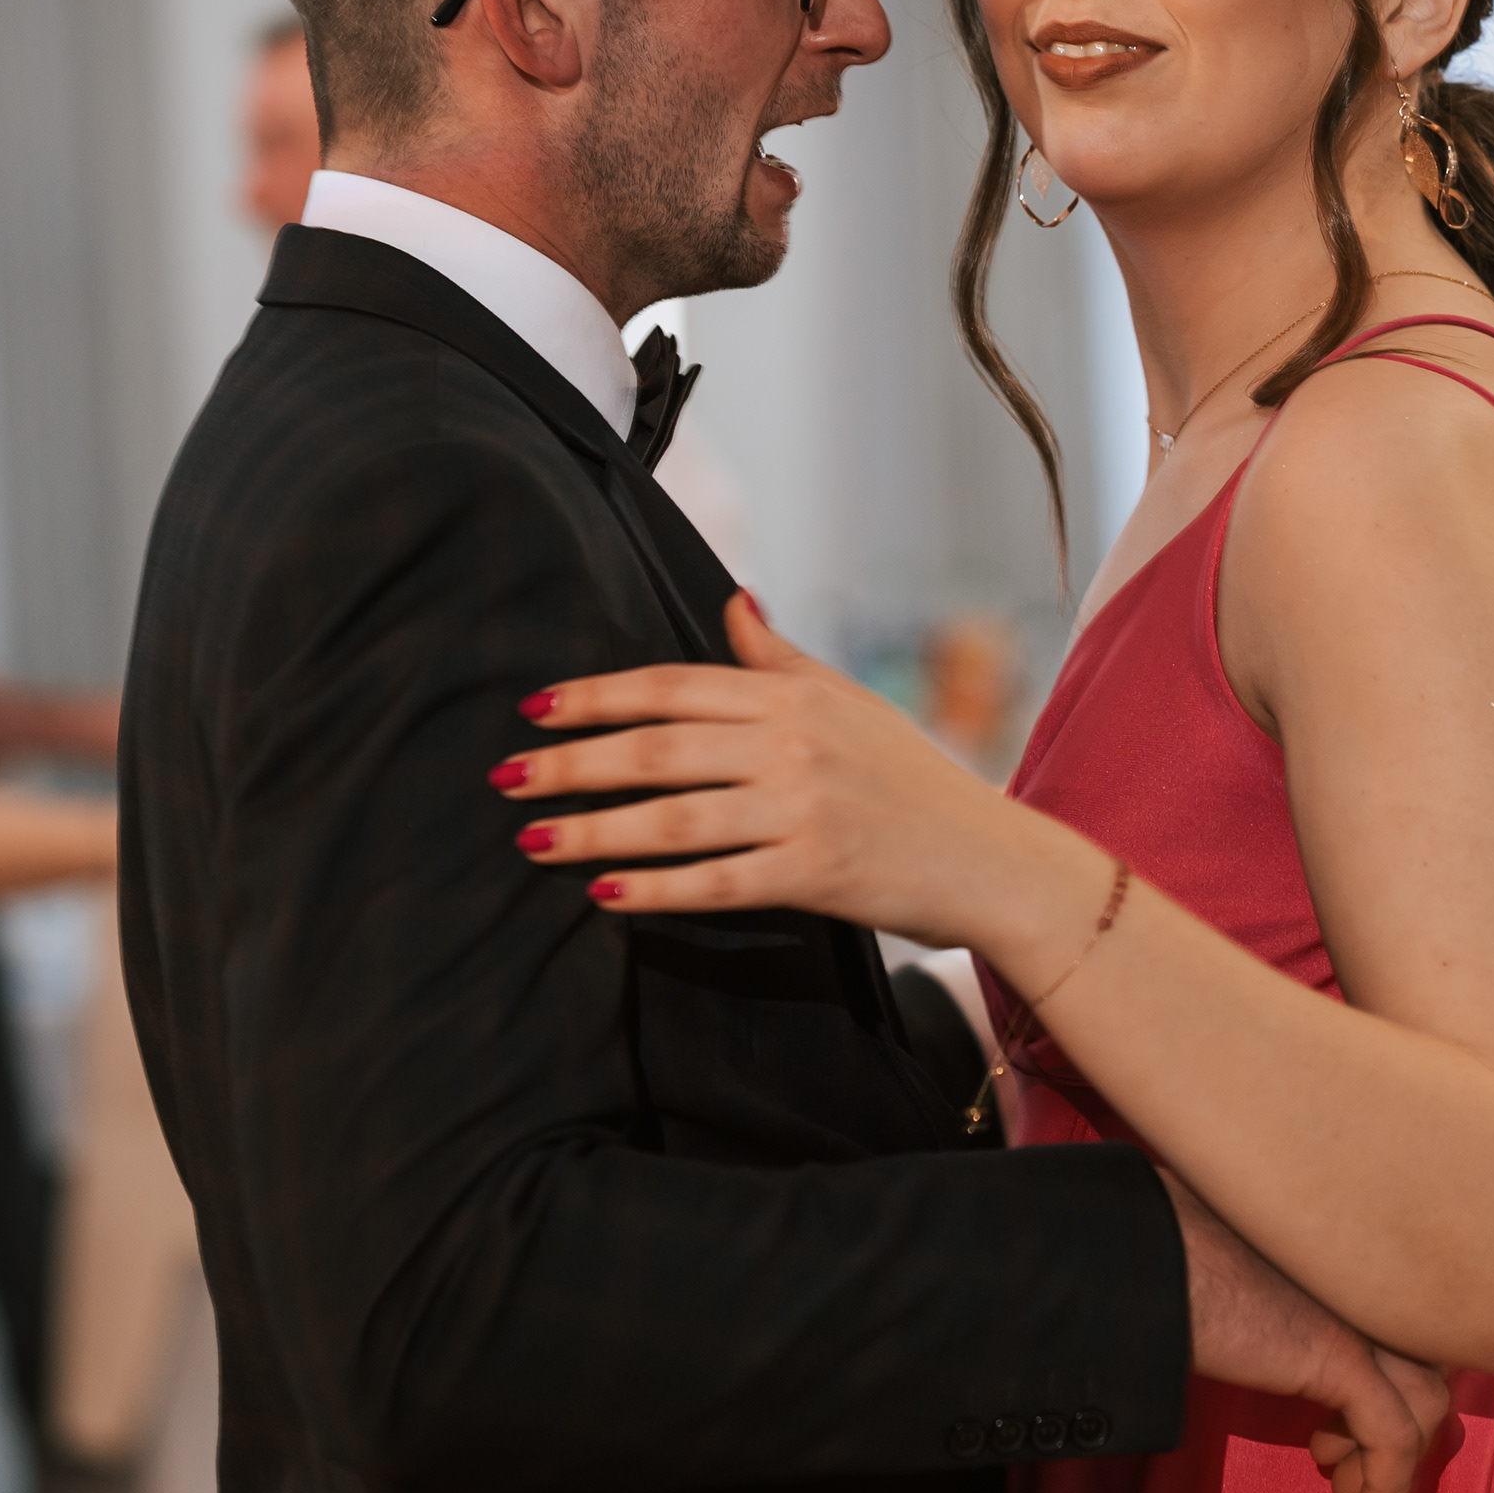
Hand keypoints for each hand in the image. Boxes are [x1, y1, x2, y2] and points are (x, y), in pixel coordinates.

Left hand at [497, 592, 1083, 951]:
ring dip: (594, 829)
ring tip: (532, 839)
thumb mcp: (851, 702)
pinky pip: (717, 883)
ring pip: (675, 818)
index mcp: (792, 698)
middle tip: (504, 775)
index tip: (535, 708)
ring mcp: (803, 810)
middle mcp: (792, 746)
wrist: (989, 857)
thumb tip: (733, 599)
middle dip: (571, 763)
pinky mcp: (815, 874)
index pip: (673, 686)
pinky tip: (605, 893)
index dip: (597, 696)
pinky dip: (658, 889)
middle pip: (657, 748)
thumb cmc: (914, 779)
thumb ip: (780, 658)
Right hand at [1165, 1171, 1453, 1492]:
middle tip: (1345, 1471)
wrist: (1134, 1264)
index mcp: (1334, 1262)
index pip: (1401, 1328)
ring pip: (1426, 1400)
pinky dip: (1390, 1485)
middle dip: (1396, 1427)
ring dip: (1395, 1461)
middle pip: (1426, 1364)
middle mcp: (1355, 1282)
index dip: (1385, 1386)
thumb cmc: (1160, 1268)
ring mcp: (1355, 1315)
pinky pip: (1393, 1437)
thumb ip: (1266, 1305)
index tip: (1335, 1435)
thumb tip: (1258, 1335)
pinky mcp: (1340, 1354)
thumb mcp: (1231, 1284)